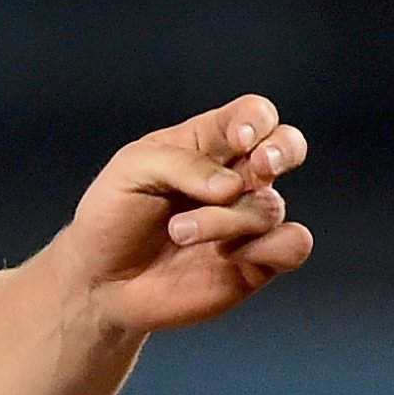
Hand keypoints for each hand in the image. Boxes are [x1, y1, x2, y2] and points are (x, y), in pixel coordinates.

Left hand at [56, 94, 312, 334]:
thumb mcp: (133, 169)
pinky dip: (271, 247)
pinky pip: (292, 246)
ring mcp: (245, 220)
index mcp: (207, 144)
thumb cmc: (113, 215)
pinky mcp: (254, 261)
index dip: (256, 120)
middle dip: (282, 151)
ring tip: (180, 232)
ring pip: (270, 206)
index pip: (252, 115)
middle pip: (286, 146)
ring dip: (226, 219)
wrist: (101, 280)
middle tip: (257, 165)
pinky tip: (226, 255)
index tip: (238, 139)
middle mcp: (235, 178)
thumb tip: (233, 187)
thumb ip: (184, 164)